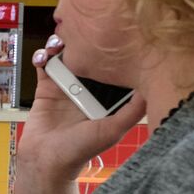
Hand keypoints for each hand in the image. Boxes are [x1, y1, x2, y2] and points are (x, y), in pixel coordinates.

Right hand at [19, 36, 146, 181]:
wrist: (47, 161)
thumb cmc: (80, 150)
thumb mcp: (113, 130)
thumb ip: (132, 111)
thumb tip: (152, 87)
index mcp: (106, 97)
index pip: (112, 67)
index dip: (111, 51)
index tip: (112, 37)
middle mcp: (87, 88)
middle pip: (88, 56)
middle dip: (85, 42)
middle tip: (83, 32)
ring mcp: (66, 86)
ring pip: (66, 56)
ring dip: (61, 44)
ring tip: (59, 42)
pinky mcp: (46, 88)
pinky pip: (44, 65)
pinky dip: (42, 56)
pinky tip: (44, 57)